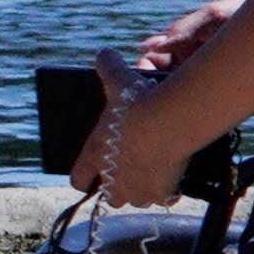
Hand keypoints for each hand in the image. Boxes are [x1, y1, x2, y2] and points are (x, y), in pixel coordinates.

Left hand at [84, 16, 221, 209]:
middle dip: (118, 187)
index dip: (85, 176)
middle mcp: (113, 180)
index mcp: (94, 157)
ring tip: (153, 173)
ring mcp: (138, 190)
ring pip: (137, 200)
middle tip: (130, 170)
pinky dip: (169, 192)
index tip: (93, 172)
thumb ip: (107, 65)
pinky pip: (164, 200)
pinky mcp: (163, 193)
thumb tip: (104, 53)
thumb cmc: (137, 102)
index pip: (78, 180)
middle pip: (110, 198)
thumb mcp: (118, 78)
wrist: (169, 121)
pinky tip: (176, 179)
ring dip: (142, 191)